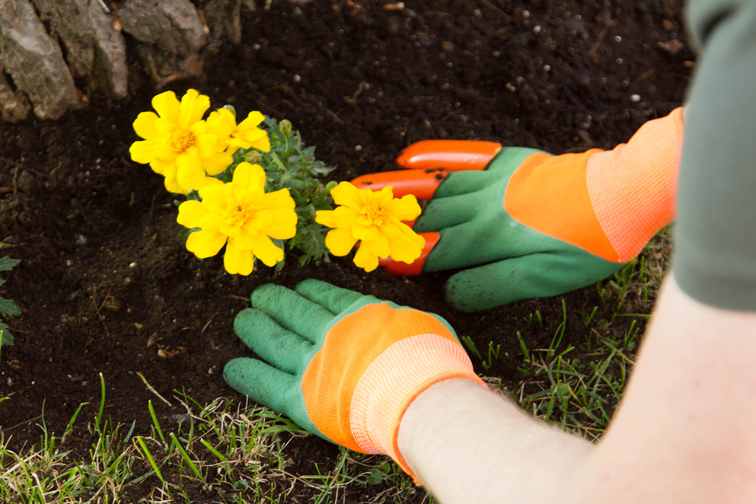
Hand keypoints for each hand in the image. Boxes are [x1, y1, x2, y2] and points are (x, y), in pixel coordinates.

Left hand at [223, 279, 483, 476]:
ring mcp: (314, 366)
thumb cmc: (432, 362)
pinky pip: (269, 385)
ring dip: (257, 329)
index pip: (329, 299)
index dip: (311, 292)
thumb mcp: (426, 325)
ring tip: (242, 320)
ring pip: (277, 342)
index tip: (299, 286)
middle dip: (277, 303)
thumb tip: (401, 321)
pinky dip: (249, 375)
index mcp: (361, 316)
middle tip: (259, 295)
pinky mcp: (303, 400)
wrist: (418, 395)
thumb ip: (404, 321)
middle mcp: (332, 335)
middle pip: (296, 314)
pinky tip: (231, 368)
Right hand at [352, 108, 682, 310]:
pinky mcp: (509, 162)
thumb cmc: (585, 246)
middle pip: (427, 216)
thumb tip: (450, 290)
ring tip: (363, 187)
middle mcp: (482, 206)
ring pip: (436, 186)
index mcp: (489, 239)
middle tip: (350, 219)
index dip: (405, 256)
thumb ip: (492, 285)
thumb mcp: (543, 280)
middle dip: (387, 221)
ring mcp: (494, 180)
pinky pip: (463, 157)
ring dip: (397, 189)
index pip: (435, 250)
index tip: (373, 258)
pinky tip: (410, 156)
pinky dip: (434, 156)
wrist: (622, 196)